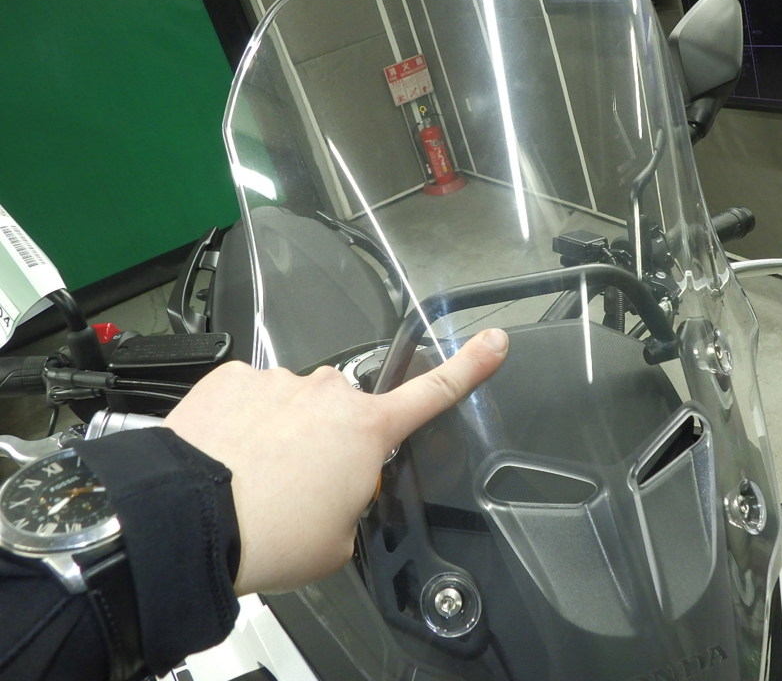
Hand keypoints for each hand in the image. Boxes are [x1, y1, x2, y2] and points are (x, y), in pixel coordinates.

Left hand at [163, 328, 508, 594]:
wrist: (185, 522)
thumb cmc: (266, 535)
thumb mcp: (337, 542)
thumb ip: (350, 505)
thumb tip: (335, 492)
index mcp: (366, 431)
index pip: (435, 394)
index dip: (470, 367)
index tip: (493, 342)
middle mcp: (328, 394)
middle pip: (345, 412)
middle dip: (331, 440)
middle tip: (299, 486)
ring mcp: (279, 382)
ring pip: (293, 405)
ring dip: (282, 434)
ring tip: (254, 478)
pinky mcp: (232, 378)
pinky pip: (250, 397)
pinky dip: (243, 424)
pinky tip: (227, 457)